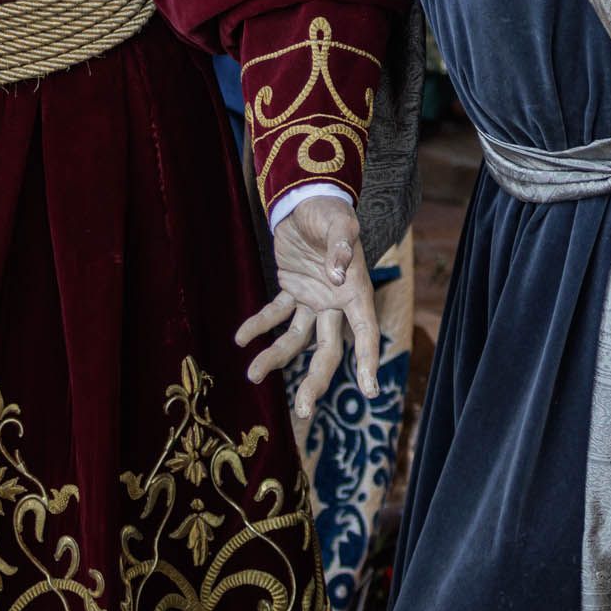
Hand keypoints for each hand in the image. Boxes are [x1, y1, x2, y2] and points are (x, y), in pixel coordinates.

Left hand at [237, 197, 379, 431]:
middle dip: (316, 381)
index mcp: (355, 290)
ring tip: (252, 374)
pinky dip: (258, 325)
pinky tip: (241, 338)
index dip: (368, 359)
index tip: (369, 390)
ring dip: (276, 357)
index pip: (365, 330)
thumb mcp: (340, 223)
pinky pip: (275, 314)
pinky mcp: (292, 290)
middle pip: (328, 350)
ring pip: (296, 339)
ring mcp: (313, 299)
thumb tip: (338, 274)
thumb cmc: (330, 211)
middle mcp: (335, 302)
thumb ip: (341, 246)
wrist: (308, 199)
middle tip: (303, 411)